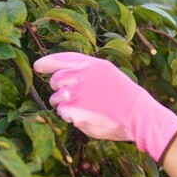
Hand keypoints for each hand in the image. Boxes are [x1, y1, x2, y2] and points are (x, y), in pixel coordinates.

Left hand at [34, 52, 176, 162]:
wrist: (139, 115)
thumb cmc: (125, 98)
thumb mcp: (108, 75)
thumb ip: (87, 73)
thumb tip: (64, 78)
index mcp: (93, 65)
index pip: (62, 59)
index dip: (47, 63)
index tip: (38, 67)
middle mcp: (83, 76)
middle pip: (56, 80)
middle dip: (57, 89)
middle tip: (68, 96)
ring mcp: (77, 93)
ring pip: (56, 98)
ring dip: (63, 105)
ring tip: (82, 109)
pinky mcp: (74, 110)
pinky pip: (62, 113)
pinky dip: (70, 117)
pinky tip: (86, 117)